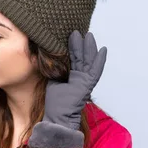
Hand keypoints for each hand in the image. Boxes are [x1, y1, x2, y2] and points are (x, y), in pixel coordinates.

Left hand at [28, 30, 106, 147]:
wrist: (58, 117)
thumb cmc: (55, 103)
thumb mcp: (52, 81)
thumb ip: (53, 70)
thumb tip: (45, 57)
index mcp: (73, 76)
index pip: (74, 58)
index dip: (74, 47)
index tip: (72, 34)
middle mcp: (80, 77)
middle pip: (82, 57)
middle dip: (81, 44)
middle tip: (79, 30)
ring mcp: (85, 81)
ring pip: (88, 61)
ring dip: (89, 48)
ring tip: (89, 35)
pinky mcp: (88, 84)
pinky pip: (96, 71)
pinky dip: (100, 61)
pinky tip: (103, 50)